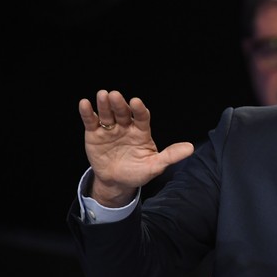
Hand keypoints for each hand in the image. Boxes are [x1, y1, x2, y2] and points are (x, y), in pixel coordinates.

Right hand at [78, 90, 193, 206]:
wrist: (117, 182)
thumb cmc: (138, 172)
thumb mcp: (155, 166)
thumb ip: (171, 156)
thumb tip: (191, 148)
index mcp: (141, 131)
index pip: (142, 117)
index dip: (139, 109)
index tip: (136, 102)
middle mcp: (126, 126)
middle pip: (123, 112)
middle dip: (119, 104)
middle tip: (115, 95)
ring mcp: (110, 129)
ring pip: (108, 114)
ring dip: (104, 104)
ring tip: (102, 95)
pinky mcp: (94, 134)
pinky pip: (91, 121)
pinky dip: (88, 113)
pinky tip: (85, 103)